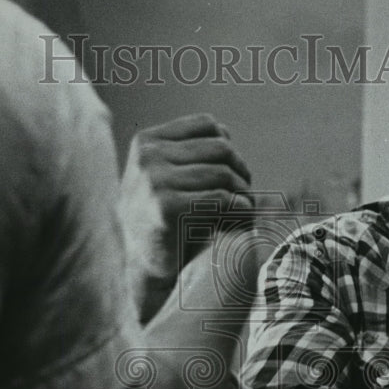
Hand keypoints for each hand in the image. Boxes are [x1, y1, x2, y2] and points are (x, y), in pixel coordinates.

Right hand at [119, 113, 252, 285]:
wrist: (142, 264)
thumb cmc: (161, 218)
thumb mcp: (163, 175)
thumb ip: (187, 152)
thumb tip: (225, 132)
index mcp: (147, 141)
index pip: (207, 125)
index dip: (229, 146)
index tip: (233, 171)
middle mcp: (148, 156)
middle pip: (220, 148)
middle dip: (241, 170)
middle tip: (246, 193)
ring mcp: (155, 181)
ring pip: (224, 174)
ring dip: (243, 192)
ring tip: (245, 208)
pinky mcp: (168, 208)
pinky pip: (222, 199)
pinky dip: (240, 208)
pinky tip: (241, 219)